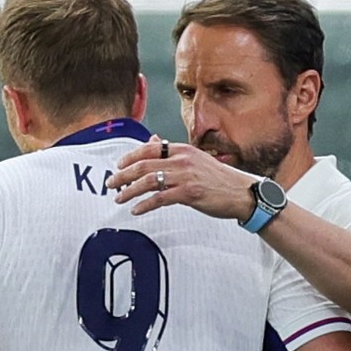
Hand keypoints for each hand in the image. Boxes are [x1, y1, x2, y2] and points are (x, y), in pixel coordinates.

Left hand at [105, 136, 256, 221]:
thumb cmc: (217, 179)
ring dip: (129, 191)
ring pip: (148, 182)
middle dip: (122, 175)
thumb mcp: (194, 159)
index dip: (129, 157)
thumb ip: (172, 152)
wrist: (241, 193)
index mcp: (182, 149)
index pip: (148, 148)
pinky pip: (159, 198)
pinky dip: (144, 205)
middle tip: (110, 183)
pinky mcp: (189, 194)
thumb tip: (153, 140)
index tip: (117, 166)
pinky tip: (136, 210)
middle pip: (143, 165)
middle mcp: (182, 160)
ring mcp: (185, 177)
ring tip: (118, 198)